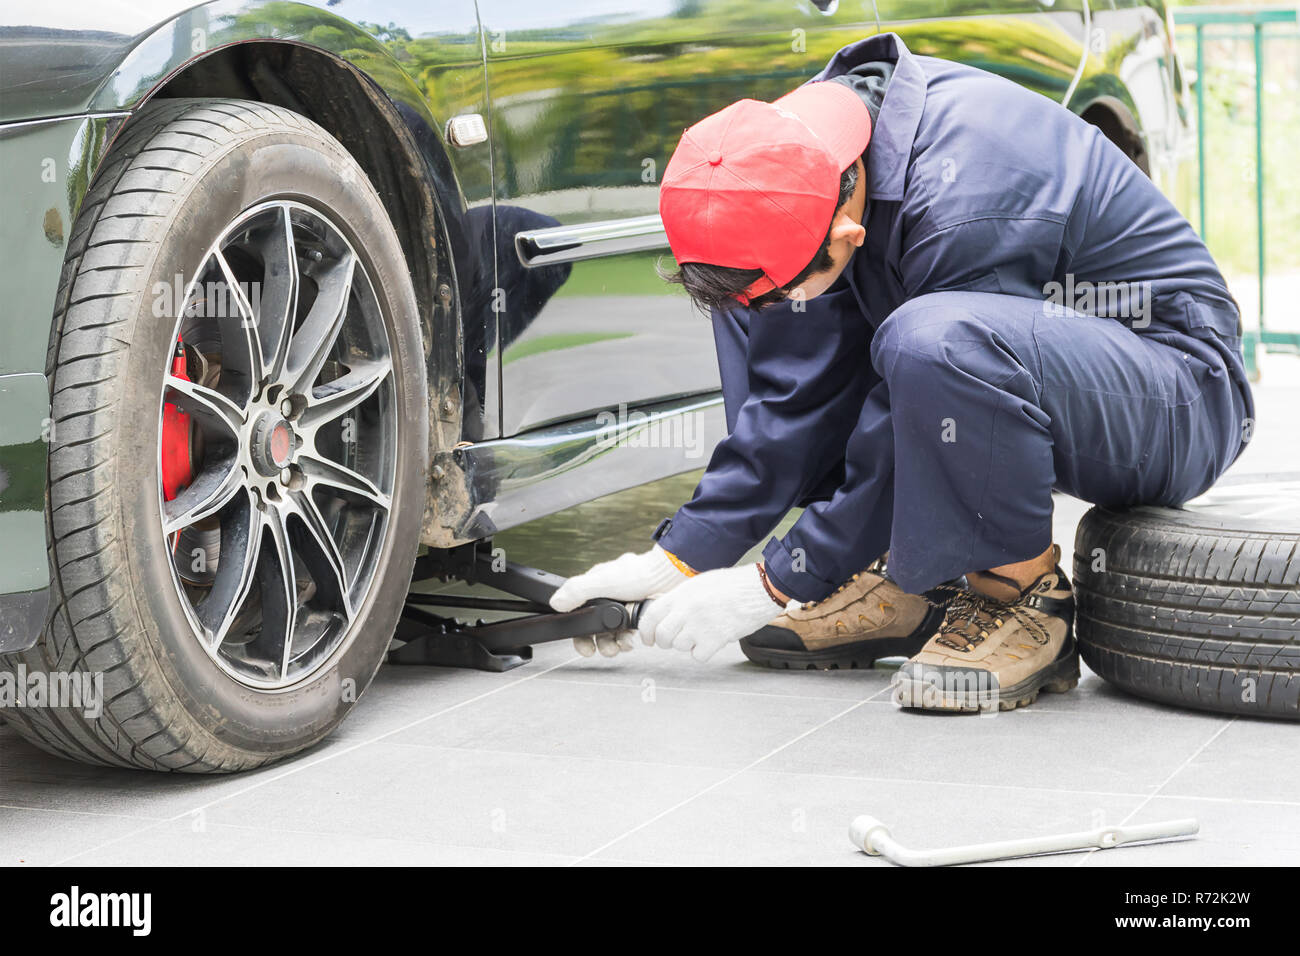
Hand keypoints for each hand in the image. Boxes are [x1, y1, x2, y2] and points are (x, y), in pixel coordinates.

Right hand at [550, 545, 690, 656]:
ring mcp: (622, 606)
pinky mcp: (636, 613)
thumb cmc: (638, 573)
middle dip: (600, 643)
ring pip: (611, 632)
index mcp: (594, 588)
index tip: (586, 648)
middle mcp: (606, 598)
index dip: (580, 634)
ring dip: (614, 643)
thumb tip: (556, 602)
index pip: (578, 616)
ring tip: (622, 646)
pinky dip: (628, 639)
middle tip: (608, 650)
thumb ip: (577, 590)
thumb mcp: (603, 580)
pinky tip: (632, 640)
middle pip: (595, 628)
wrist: (670, 576)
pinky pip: (627, 632)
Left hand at [636, 563, 785, 661]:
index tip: (648, 639)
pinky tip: (712, 641)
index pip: (652, 615)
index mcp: (682, 593)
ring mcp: (700, 624)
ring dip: (687, 645)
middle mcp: (687, 609)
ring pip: (679, 646)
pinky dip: (703, 652)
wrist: (760, 589)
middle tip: (674, 641)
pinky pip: (698, 655)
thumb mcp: (700, 583)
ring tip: (701, 634)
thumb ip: (682, 598)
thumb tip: (668, 614)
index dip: (646, 631)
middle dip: (665, 642)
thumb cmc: (734, 585)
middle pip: (663, 636)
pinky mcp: (715, 638)